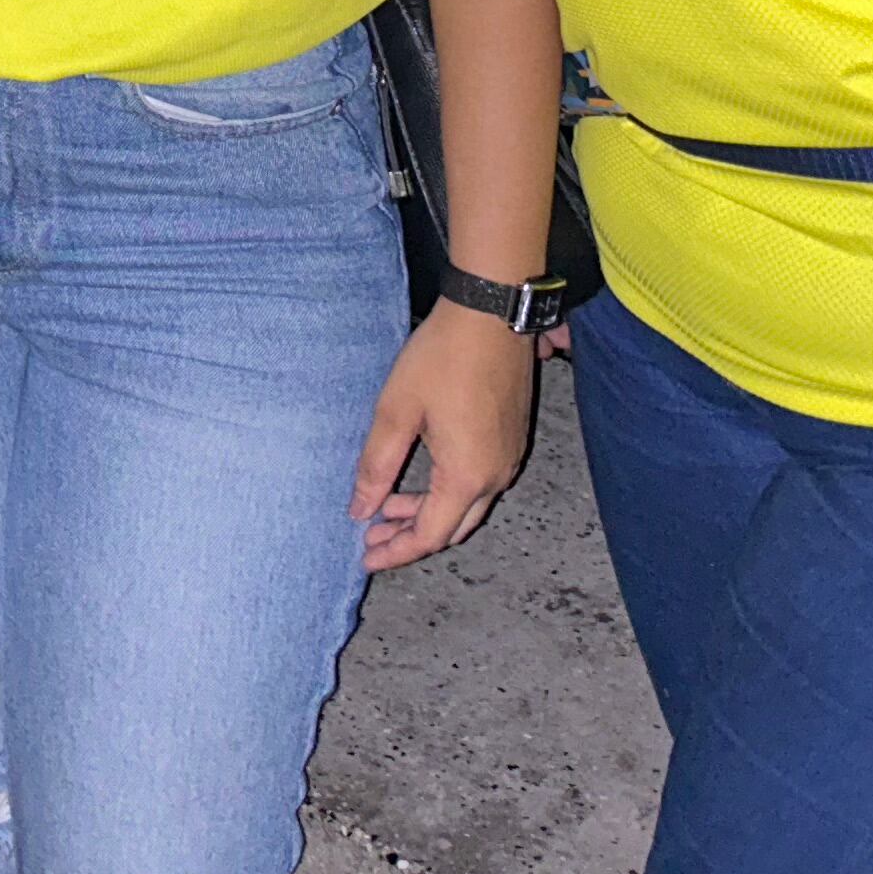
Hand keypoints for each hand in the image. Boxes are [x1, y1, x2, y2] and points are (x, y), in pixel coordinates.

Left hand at [350, 304, 537, 571]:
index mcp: (467, 476)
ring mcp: (509, 458)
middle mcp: (496, 476)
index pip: (430, 535)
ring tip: (387, 507)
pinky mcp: (512, 440)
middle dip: (410, 537)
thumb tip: (360, 511)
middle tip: (372, 536)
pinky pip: (480, 484)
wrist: (491, 315)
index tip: (366, 558)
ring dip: (429, 513)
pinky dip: (448, 493)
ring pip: (468, 507)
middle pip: (453, 529)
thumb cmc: (441, 358)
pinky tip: (421, 477)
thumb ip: (377, 467)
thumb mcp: (396, 411)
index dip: (396, 551)